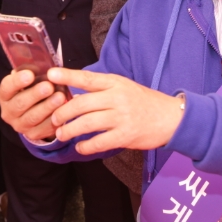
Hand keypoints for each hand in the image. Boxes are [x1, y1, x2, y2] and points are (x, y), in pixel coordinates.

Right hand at [0, 69, 67, 141]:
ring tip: (60, 97)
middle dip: (35, 94)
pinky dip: (54, 118)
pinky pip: (44, 128)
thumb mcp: (29, 80)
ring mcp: (20, 125)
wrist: (34, 112)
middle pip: (20, 104)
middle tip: (48, 86)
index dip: (17, 81)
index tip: (30, 75)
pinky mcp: (33, 134)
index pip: (7, 87)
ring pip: (32, 117)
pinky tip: (63, 110)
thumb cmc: (32, 89)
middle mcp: (9, 111)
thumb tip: (43, 65)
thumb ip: (32, 73)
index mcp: (5, 95)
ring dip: (47, 107)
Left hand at [46, 67, 184, 155]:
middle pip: (81, 104)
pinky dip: (85, 146)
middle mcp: (117, 98)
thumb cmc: (144, 102)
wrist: (171, 118)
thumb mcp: (124, 87)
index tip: (50, 74)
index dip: (67, 76)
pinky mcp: (125, 136)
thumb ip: (101, 89)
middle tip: (54, 119)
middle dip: (62, 113)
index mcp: (116, 83)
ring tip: (62, 134)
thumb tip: (74, 93)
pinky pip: (99, 142)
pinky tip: (80, 146)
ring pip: (86, 124)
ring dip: (69, 131)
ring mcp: (121, 117)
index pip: (87, 78)